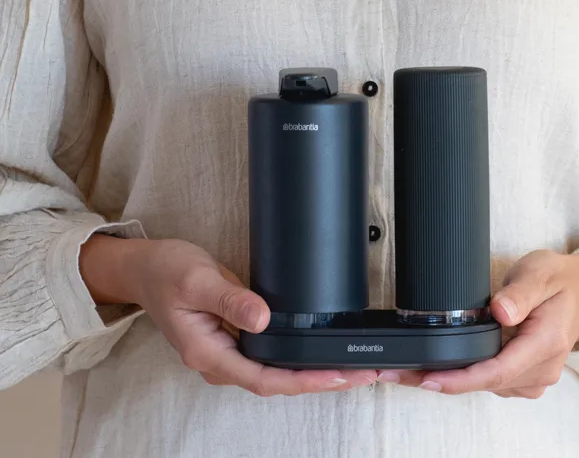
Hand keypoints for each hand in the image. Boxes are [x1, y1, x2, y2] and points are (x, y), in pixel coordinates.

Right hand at [80, 235, 376, 395]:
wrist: (144, 268)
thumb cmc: (165, 272)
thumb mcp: (197, 280)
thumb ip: (230, 300)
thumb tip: (262, 319)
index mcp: (207, 352)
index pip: (264, 379)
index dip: (304, 381)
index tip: (338, 377)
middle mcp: (218, 360)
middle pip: (276, 383)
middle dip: (320, 382)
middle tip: (361, 374)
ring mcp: (226, 354)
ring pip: (275, 375)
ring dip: (313, 374)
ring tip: (351, 369)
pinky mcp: (233, 342)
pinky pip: (270, 360)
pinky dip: (298, 361)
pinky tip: (319, 356)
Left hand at [378, 250, 578, 397]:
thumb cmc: (560, 280)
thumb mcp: (540, 272)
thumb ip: (519, 293)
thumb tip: (500, 312)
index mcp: (546, 343)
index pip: (497, 371)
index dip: (460, 379)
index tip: (428, 379)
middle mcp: (542, 368)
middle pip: (485, 383)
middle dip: (442, 380)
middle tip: (399, 372)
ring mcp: (535, 377)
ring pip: (486, 386)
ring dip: (450, 380)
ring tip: (410, 369)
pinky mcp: (526, 378)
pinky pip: (492, 382)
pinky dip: (466, 376)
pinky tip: (443, 366)